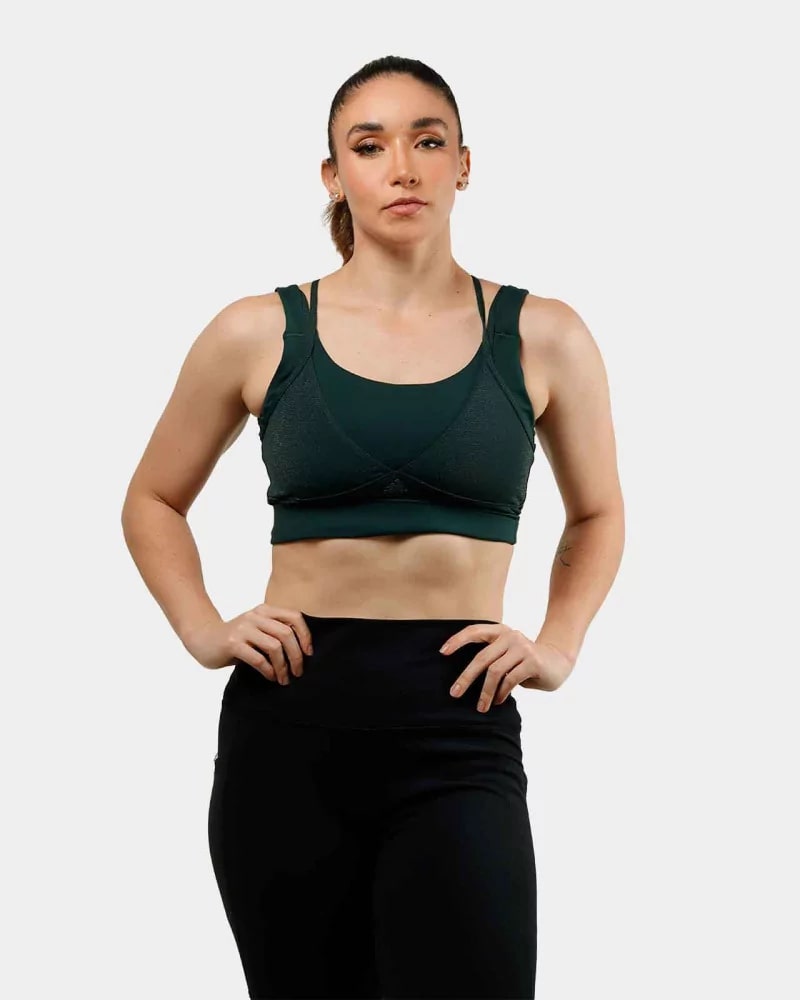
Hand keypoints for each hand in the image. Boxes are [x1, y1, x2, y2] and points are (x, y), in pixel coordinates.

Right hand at [183, 604, 313, 684]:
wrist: (202, 638)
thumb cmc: (235, 638)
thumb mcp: (257, 629)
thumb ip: (275, 632)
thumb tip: (303, 651)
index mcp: (264, 610)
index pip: (294, 617)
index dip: (305, 635)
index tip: (309, 653)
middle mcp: (255, 616)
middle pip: (286, 634)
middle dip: (296, 656)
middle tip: (298, 672)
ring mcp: (243, 629)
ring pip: (274, 647)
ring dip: (283, 666)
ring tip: (284, 679)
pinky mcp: (232, 643)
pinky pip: (258, 659)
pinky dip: (269, 670)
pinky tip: (271, 677)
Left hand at [440, 623, 574, 709]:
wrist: (558, 662)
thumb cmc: (526, 661)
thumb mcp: (506, 655)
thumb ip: (491, 658)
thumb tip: (465, 677)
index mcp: (500, 632)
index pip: (475, 631)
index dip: (457, 640)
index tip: (442, 653)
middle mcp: (510, 636)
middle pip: (482, 657)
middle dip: (466, 677)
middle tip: (455, 693)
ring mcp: (522, 647)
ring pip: (495, 671)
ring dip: (485, 692)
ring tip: (481, 707)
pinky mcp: (533, 661)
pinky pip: (510, 679)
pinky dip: (501, 693)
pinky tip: (498, 701)